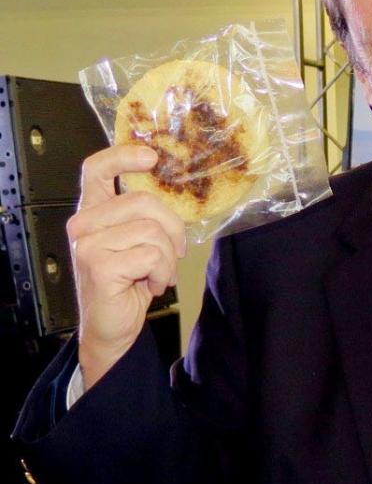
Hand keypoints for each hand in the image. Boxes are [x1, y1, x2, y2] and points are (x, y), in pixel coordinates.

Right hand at [67, 145, 185, 388]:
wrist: (112, 327)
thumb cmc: (129, 281)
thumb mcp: (137, 241)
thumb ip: (145, 215)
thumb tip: (177, 191)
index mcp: (93, 212)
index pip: (97, 169)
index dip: (124, 156)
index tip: (152, 157)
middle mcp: (83, 225)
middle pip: (143, 202)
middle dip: (173, 229)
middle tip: (175, 253)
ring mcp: (88, 245)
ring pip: (153, 230)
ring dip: (169, 257)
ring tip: (159, 273)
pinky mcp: (100, 266)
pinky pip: (153, 255)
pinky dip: (163, 272)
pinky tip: (153, 286)